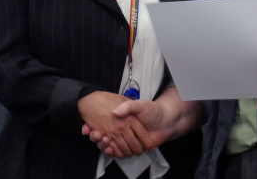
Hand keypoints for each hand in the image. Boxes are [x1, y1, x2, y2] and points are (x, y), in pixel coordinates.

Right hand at [83, 88, 199, 157]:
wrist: (166, 120)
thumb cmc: (153, 111)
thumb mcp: (140, 104)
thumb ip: (129, 106)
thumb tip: (116, 112)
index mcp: (124, 119)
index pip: (107, 125)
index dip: (98, 128)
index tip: (91, 130)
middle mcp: (123, 129)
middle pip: (105, 136)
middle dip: (98, 137)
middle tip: (94, 135)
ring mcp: (125, 138)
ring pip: (110, 144)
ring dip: (103, 144)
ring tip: (101, 141)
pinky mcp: (129, 146)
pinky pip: (118, 151)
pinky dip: (112, 152)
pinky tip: (109, 149)